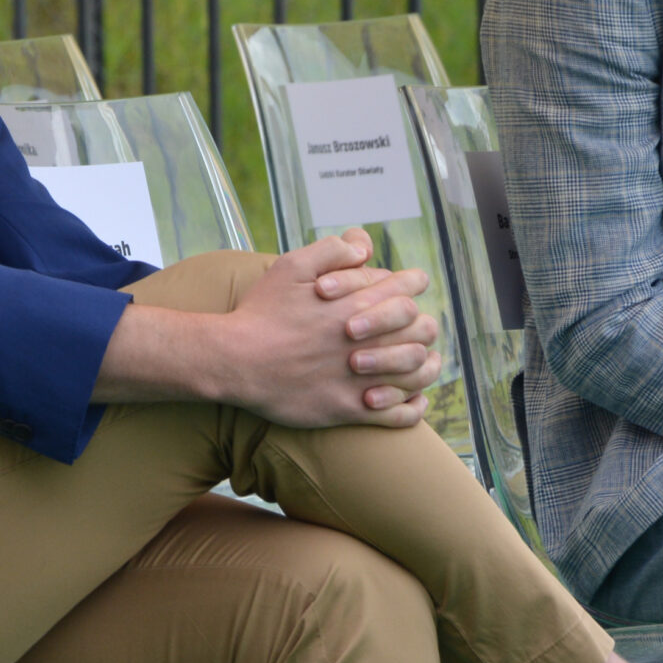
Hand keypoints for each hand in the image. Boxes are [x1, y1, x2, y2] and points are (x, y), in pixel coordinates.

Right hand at [209, 234, 442, 428]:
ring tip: (424, 363)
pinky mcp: (350, 408)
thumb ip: (332, 250)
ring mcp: (361, 376)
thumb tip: (364, 247)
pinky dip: (414, 407)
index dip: (414, 284)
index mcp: (356, 302)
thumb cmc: (262, 311)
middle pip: (422, 329)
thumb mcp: (290, 266)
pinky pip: (399, 414)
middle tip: (416, 327)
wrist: (236, 359)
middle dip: (423, 324)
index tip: (412, 287)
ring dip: (426, 365)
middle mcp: (367, 339)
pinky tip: (414, 401)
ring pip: (417, 372)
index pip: (408, 288)